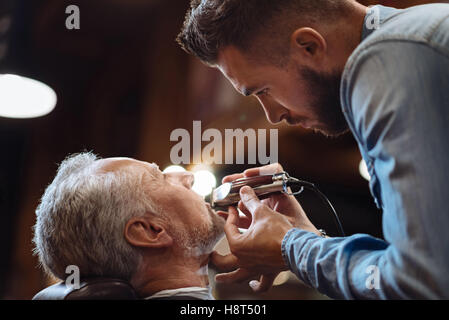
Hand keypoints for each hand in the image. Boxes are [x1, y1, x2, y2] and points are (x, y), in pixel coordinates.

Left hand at [211, 164, 319, 292]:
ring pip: (237, 276)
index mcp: (237, 245)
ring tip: (220, 279)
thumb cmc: (278, 231)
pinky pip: (262, 284)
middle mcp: (243, 259)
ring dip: (228, 278)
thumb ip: (250, 201)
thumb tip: (244, 190)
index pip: (229, 228)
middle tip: (211, 255)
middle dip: (216, 259)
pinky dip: (257, 285)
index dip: (230, 216)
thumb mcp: (262, 212)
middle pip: (224, 261)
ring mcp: (254, 268)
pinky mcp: (268, 272)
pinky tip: (253, 285)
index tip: (233, 209)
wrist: (296, 247)